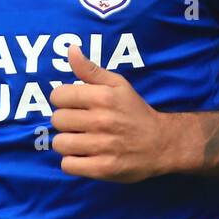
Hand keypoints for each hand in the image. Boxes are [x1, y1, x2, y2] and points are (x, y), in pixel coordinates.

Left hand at [49, 44, 168, 182]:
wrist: (161, 144)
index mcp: (102, 97)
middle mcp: (101, 121)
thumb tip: (70, 49)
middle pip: (57, 120)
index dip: (63, 100)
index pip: (58, 96)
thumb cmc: (135, 112)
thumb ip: (90, 69)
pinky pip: (68, 165)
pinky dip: (73, 162)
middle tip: (79, 124)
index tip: (74, 105)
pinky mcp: (103, 169)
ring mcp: (102, 146)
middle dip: (65, 122)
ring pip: (59, 144)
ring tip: (80, 141)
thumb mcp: (117, 84)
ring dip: (67, 143)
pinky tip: (84, 156)